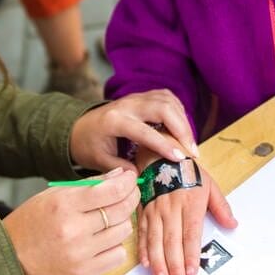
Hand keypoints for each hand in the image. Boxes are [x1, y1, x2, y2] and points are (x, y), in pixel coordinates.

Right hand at [2, 167, 138, 274]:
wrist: (8, 259)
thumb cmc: (30, 223)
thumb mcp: (52, 195)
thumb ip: (88, 185)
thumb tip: (119, 175)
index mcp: (64, 204)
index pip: (111, 191)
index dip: (127, 182)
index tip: (130, 179)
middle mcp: (74, 229)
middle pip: (121, 210)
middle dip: (131, 198)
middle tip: (129, 194)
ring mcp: (80, 253)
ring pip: (123, 232)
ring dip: (123, 222)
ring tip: (111, 219)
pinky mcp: (83, 273)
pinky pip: (118, 256)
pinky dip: (116, 246)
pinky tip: (105, 240)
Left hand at [69, 89, 197, 172]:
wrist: (81, 126)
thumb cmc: (90, 146)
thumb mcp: (100, 161)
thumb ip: (122, 169)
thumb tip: (144, 177)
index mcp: (114, 121)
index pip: (144, 131)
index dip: (164, 144)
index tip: (180, 158)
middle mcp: (127, 105)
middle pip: (162, 107)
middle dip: (182, 129)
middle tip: (192, 151)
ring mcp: (137, 98)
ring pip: (168, 100)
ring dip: (183, 121)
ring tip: (190, 144)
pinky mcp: (144, 96)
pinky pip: (168, 98)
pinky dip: (179, 112)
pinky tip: (183, 129)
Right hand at [138, 163, 236, 274]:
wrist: (161, 155)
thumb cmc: (188, 172)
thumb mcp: (210, 185)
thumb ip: (221, 207)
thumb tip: (233, 224)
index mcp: (190, 202)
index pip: (191, 233)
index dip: (191, 254)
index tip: (193, 271)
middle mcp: (171, 208)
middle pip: (172, 241)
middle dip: (175, 265)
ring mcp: (155, 210)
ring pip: (156, 240)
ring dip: (158, 262)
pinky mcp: (144, 211)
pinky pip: (143, 233)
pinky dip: (143, 250)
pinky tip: (146, 264)